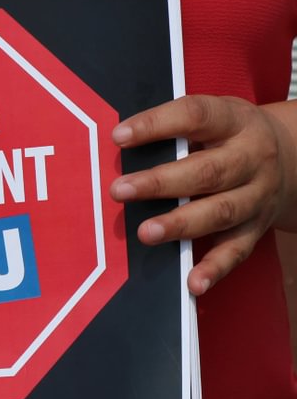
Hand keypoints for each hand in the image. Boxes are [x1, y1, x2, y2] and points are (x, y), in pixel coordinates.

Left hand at [109, 95, 296, 294]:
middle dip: (160, 183)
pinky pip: (236, 251)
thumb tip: (118, 145)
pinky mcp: (257, 228)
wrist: (292, 156)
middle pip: (207, 172)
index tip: (118, 137)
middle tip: (120, 190)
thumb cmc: (230, 135)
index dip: (156, 125)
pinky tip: (192, 282)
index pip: (195, 116)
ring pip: (220, 211)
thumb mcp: (214, 118)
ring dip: (180, 224)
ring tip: (145, 233)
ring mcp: (257, 196)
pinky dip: (214, 268)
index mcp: (235, 121)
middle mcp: (251, 158)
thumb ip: (175, 130)